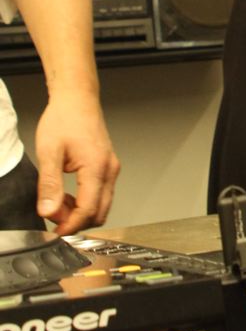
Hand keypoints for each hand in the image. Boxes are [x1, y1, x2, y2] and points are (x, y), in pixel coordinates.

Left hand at [33, 89, 119, 235]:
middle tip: (53, 218)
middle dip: (76, 221)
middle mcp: (109, 170)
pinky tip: (68, 195)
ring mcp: (111, 168)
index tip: (54, 231)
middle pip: (99, 212)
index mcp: (97, 168)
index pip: (88, 210)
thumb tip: (49, 211)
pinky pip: (101, 193)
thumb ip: (49, 184)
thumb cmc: (65, 118)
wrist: (77, 99)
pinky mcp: (108, 166)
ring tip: (58, 204)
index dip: (70, 226)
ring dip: (81, 212)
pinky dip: (86, 201)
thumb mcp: (49, 152)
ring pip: (102, 204)